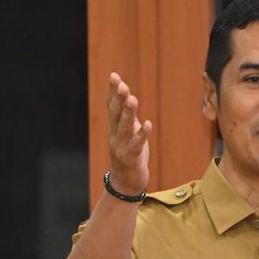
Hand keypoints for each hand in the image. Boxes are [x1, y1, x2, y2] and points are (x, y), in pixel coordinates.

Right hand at [106, 72, 151, 194]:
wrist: (126, 183)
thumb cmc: (128, 154)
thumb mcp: (127, 132)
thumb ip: (127, 116)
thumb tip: (128, 96)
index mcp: (113, 127)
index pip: (110, 106)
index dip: (112, 91)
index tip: (114, 76)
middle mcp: (114, 135)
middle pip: (115, 114)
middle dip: (119, 99)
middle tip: (122, 85)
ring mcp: (121, 147)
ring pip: (125, 127)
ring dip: (129, 113)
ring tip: (133, 99)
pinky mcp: (131, 158)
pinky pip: (137, 144)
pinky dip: (142, 134)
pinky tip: (147, 123)